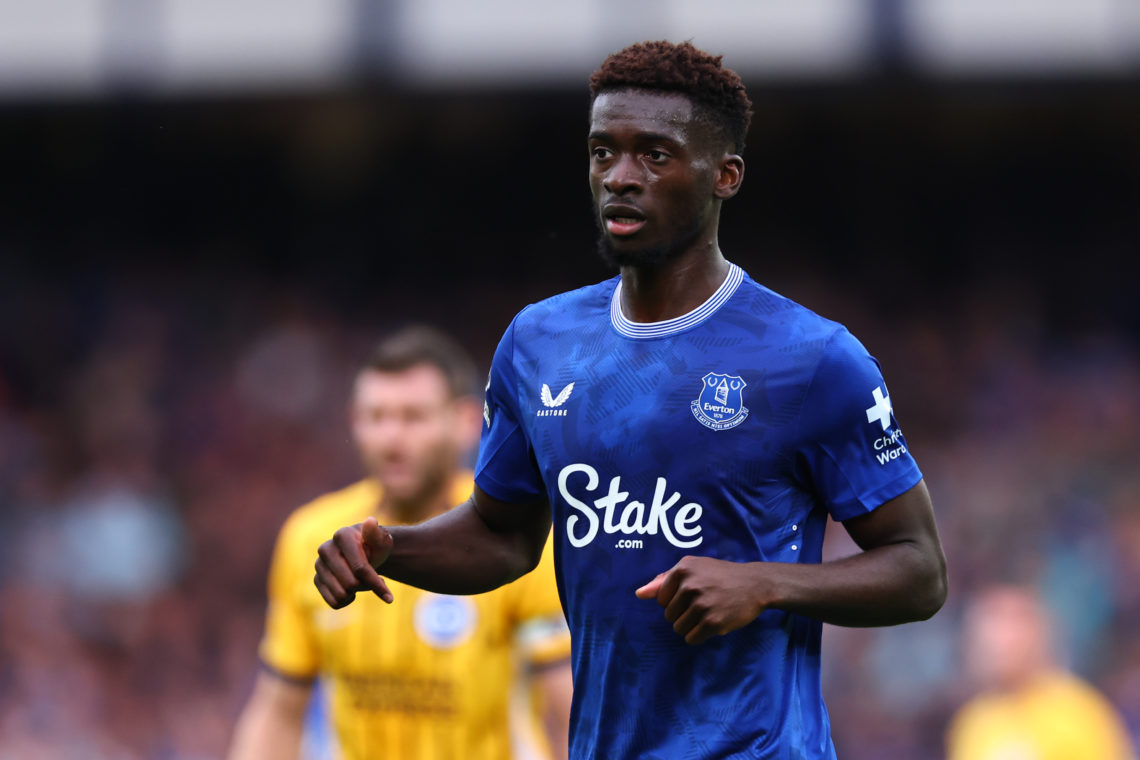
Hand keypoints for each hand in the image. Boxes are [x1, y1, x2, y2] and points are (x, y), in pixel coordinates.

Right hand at [313, 517, 394, 607]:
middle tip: (374, 580)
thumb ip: (377, 534)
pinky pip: (334, 602)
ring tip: (362, 582)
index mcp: (342, 535)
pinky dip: (347, 601)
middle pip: (350, 584)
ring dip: (356, 593)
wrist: (366, 553)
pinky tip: (352, 591)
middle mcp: (326, 549)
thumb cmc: (376, 547)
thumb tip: (371, 522)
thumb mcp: (382, 540)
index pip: (360, 568)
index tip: (389, 597)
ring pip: (341, 595)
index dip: (375, 583)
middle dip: (366, 586)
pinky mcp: (317, 579)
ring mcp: (319, 565)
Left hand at [635, 556, 766, 644]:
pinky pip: (691, 639)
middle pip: (668, 615)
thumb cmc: (720, 576)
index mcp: (682, 569)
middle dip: (683, 614)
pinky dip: (698, 636)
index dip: (675, 601)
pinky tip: (712, 625)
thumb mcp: (693, 568)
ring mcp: (701, 604)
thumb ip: (663, 580)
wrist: (755, 584)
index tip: (693, 594)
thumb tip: (639, 594)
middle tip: (704, 603)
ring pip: (678, 629)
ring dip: (691, 626)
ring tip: (708, 614)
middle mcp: (690, 585)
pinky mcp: (712, 622)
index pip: (660, 599)